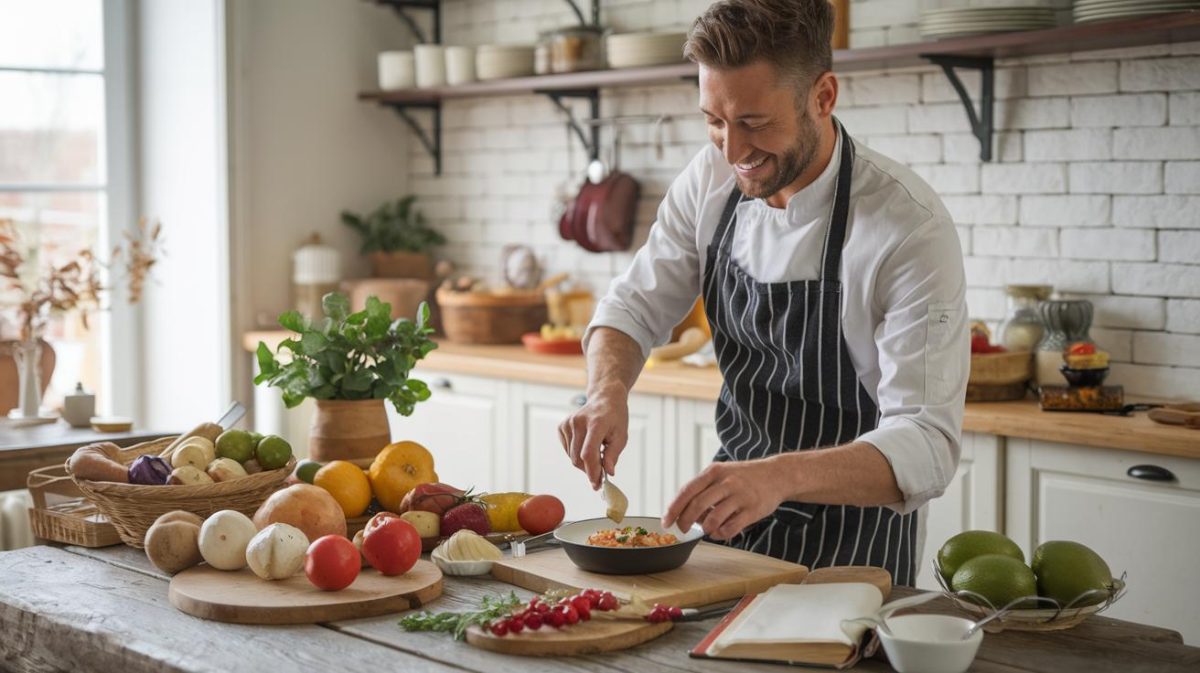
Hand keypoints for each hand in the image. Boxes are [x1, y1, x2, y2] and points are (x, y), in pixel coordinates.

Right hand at [558, 383, 628, 489]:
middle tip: (600, 476)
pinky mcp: (562, 426)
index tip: (597, 483)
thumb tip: (608, 473)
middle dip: (589, 470)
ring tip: (596, 455)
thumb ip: (613, 455)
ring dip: (583, 463)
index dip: (592, 471)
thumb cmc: (615, 418)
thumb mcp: (621, 436)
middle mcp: (578, 422)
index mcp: (596, 423)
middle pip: (578, 458)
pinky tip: (586, 446)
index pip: (588, 453)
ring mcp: (568, 423)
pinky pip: (567, 450)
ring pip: (571, 456)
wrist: (605, 398)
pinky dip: (576, 454)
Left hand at [662, 459, 787, 540]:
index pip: (687, 491)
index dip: (674, 508)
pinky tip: (719, 532)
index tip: (666, 522)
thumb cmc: (743, 476)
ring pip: (713, 519)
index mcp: (714, 472)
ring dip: (705, 528)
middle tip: (682, 530)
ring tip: (706, 529)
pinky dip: (720, 534)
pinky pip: (730, 528)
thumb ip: (703, 488)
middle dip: (685, 522)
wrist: (776, 474)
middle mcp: (726, 482)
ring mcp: (740, 496)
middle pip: (697, 505)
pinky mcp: (753, 510)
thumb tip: (682, 510)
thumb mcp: (721, 473)